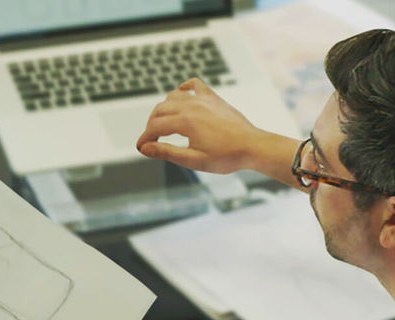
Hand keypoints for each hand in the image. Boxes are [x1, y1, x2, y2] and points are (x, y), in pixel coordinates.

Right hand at [136, 78, 276, 173]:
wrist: (253, 146)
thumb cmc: (226, 157)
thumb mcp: (193, 160)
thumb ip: (167, 152)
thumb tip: (145, 148)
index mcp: (186, 121)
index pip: (155, 127)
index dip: (145, 138)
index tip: (141, 148)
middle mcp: (192, 106)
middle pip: (159, 110)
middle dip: (151, 125)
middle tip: (152, 140)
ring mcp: (203, 99)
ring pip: (172, 96)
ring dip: (163, 109)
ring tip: (164, 125)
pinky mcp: (213, 98)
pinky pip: (194, 84)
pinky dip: (183, 88)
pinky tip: (181, 97)